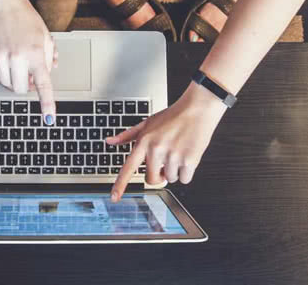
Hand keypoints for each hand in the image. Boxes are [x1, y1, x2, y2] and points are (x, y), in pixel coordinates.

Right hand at [0, 0, 56, 122]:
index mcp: (36, 54)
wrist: (4, 5)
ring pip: (7, 83)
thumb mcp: (45, 37)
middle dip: (25, 85)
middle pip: (21, 89)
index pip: (43, 85)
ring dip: (13, 78)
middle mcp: (18, 57)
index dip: (47, 103)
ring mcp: (1, 57)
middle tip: (28, 74)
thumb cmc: (27, 19)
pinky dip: (1, 69)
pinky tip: (5, 54)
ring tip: (17, 61)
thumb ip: (49, 58)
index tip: (49, 118)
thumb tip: (48, 74)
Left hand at [107, 82, 227, 201]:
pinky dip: (187, 172)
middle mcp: (156, 149)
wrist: (197, 109)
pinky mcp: (189, 160)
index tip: (114, 198)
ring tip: (178, 152)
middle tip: (165, 161)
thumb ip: (127, 135)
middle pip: (151, 179)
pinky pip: (184, 179)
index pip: (128, 167)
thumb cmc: (173, 116)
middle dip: (158, 175)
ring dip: (174, 171)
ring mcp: (172, 155)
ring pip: (170, 179)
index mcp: (144, 141)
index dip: (120, 184)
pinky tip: (187, 156)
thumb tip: (109, 141)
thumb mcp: (147, 123)